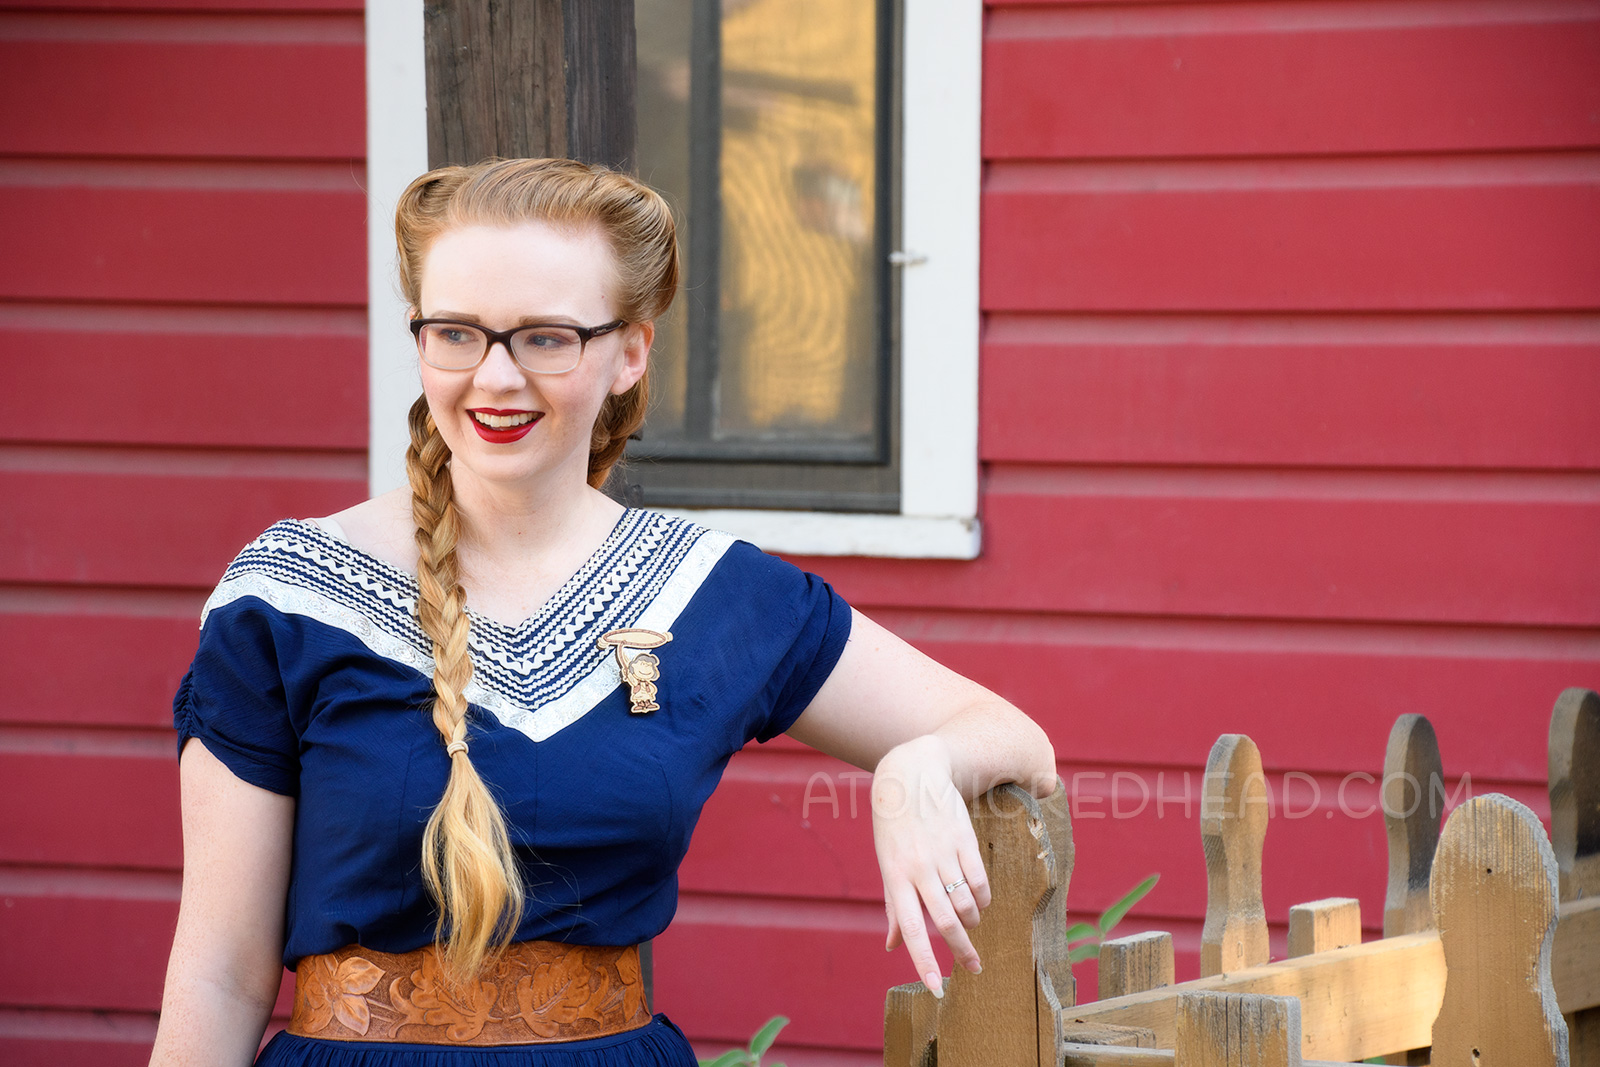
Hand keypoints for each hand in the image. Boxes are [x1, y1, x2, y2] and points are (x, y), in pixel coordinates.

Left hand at [871, 736, 991, 997]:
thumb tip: (891, 947)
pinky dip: (982, 898)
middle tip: (974, 968)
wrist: (911, 775)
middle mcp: (919, 868)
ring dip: (972, 919)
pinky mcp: (964, 840)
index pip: (911, 929)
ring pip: (967, 903)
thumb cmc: (894, 826)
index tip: (935, 990)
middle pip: (946, 920)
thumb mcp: (887, 864)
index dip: (923, 961)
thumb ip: (894, 907)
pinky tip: (979, 900)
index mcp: (896, 877)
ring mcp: (943, 854)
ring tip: (970, 922)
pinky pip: (980, 881)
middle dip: (962, 950)